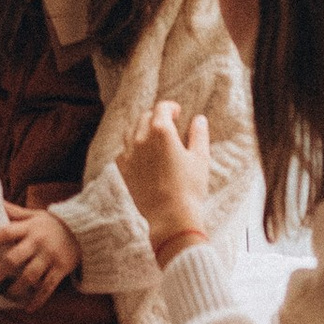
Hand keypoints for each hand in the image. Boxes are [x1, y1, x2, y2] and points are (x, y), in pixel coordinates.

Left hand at [0, 205, 81, 303]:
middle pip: (13, 259)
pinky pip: (48, 287)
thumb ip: (16, 212)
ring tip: (7, 296)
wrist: (87, 229)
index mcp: (29, 228)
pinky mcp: (61, 268)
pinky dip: (38, 299)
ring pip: (29, 276)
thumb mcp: (36, 215)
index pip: (5, 232)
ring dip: (16, 289)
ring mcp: (50, 256)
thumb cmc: (55, 224)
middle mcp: (38, 242)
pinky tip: (28, 308)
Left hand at [121, 101, 214, 259]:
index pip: (162, 108)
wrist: (170, 216)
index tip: (178, 113)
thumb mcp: (201, 159)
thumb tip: (199, 119)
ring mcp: (130, 155)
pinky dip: (130, 147)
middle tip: (168, 124)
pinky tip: (139, 154)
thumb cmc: (190, 187)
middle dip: (157, 116)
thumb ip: (199, 135)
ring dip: (141, 129)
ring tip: (153, 137)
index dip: (171, 107)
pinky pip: (122, 151)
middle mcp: (141, 139)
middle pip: (145, 117)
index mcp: (161, 131)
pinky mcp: (125, 170)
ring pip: (131, 132)